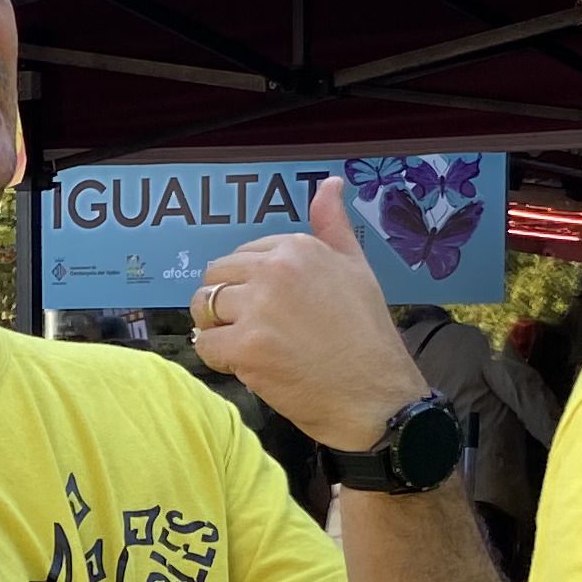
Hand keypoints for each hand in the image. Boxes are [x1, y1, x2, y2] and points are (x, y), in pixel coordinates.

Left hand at [191, 179, 428, 451]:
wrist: (377, 398)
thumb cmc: (368, 337)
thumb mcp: (357, 269)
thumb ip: (332, 226)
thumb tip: (330, 183)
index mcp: (298, 247)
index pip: (243, 255)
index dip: (250, 285)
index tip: (273, 309)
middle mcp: (275, 270)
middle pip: (216, 277)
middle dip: (226, 304)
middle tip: (256, 330)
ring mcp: (259, 308)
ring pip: (205, 308)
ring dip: (218, 330)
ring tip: (250, 347)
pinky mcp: (247, 347)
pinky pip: (205, 345)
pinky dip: (218, 359)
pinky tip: (248, 366)